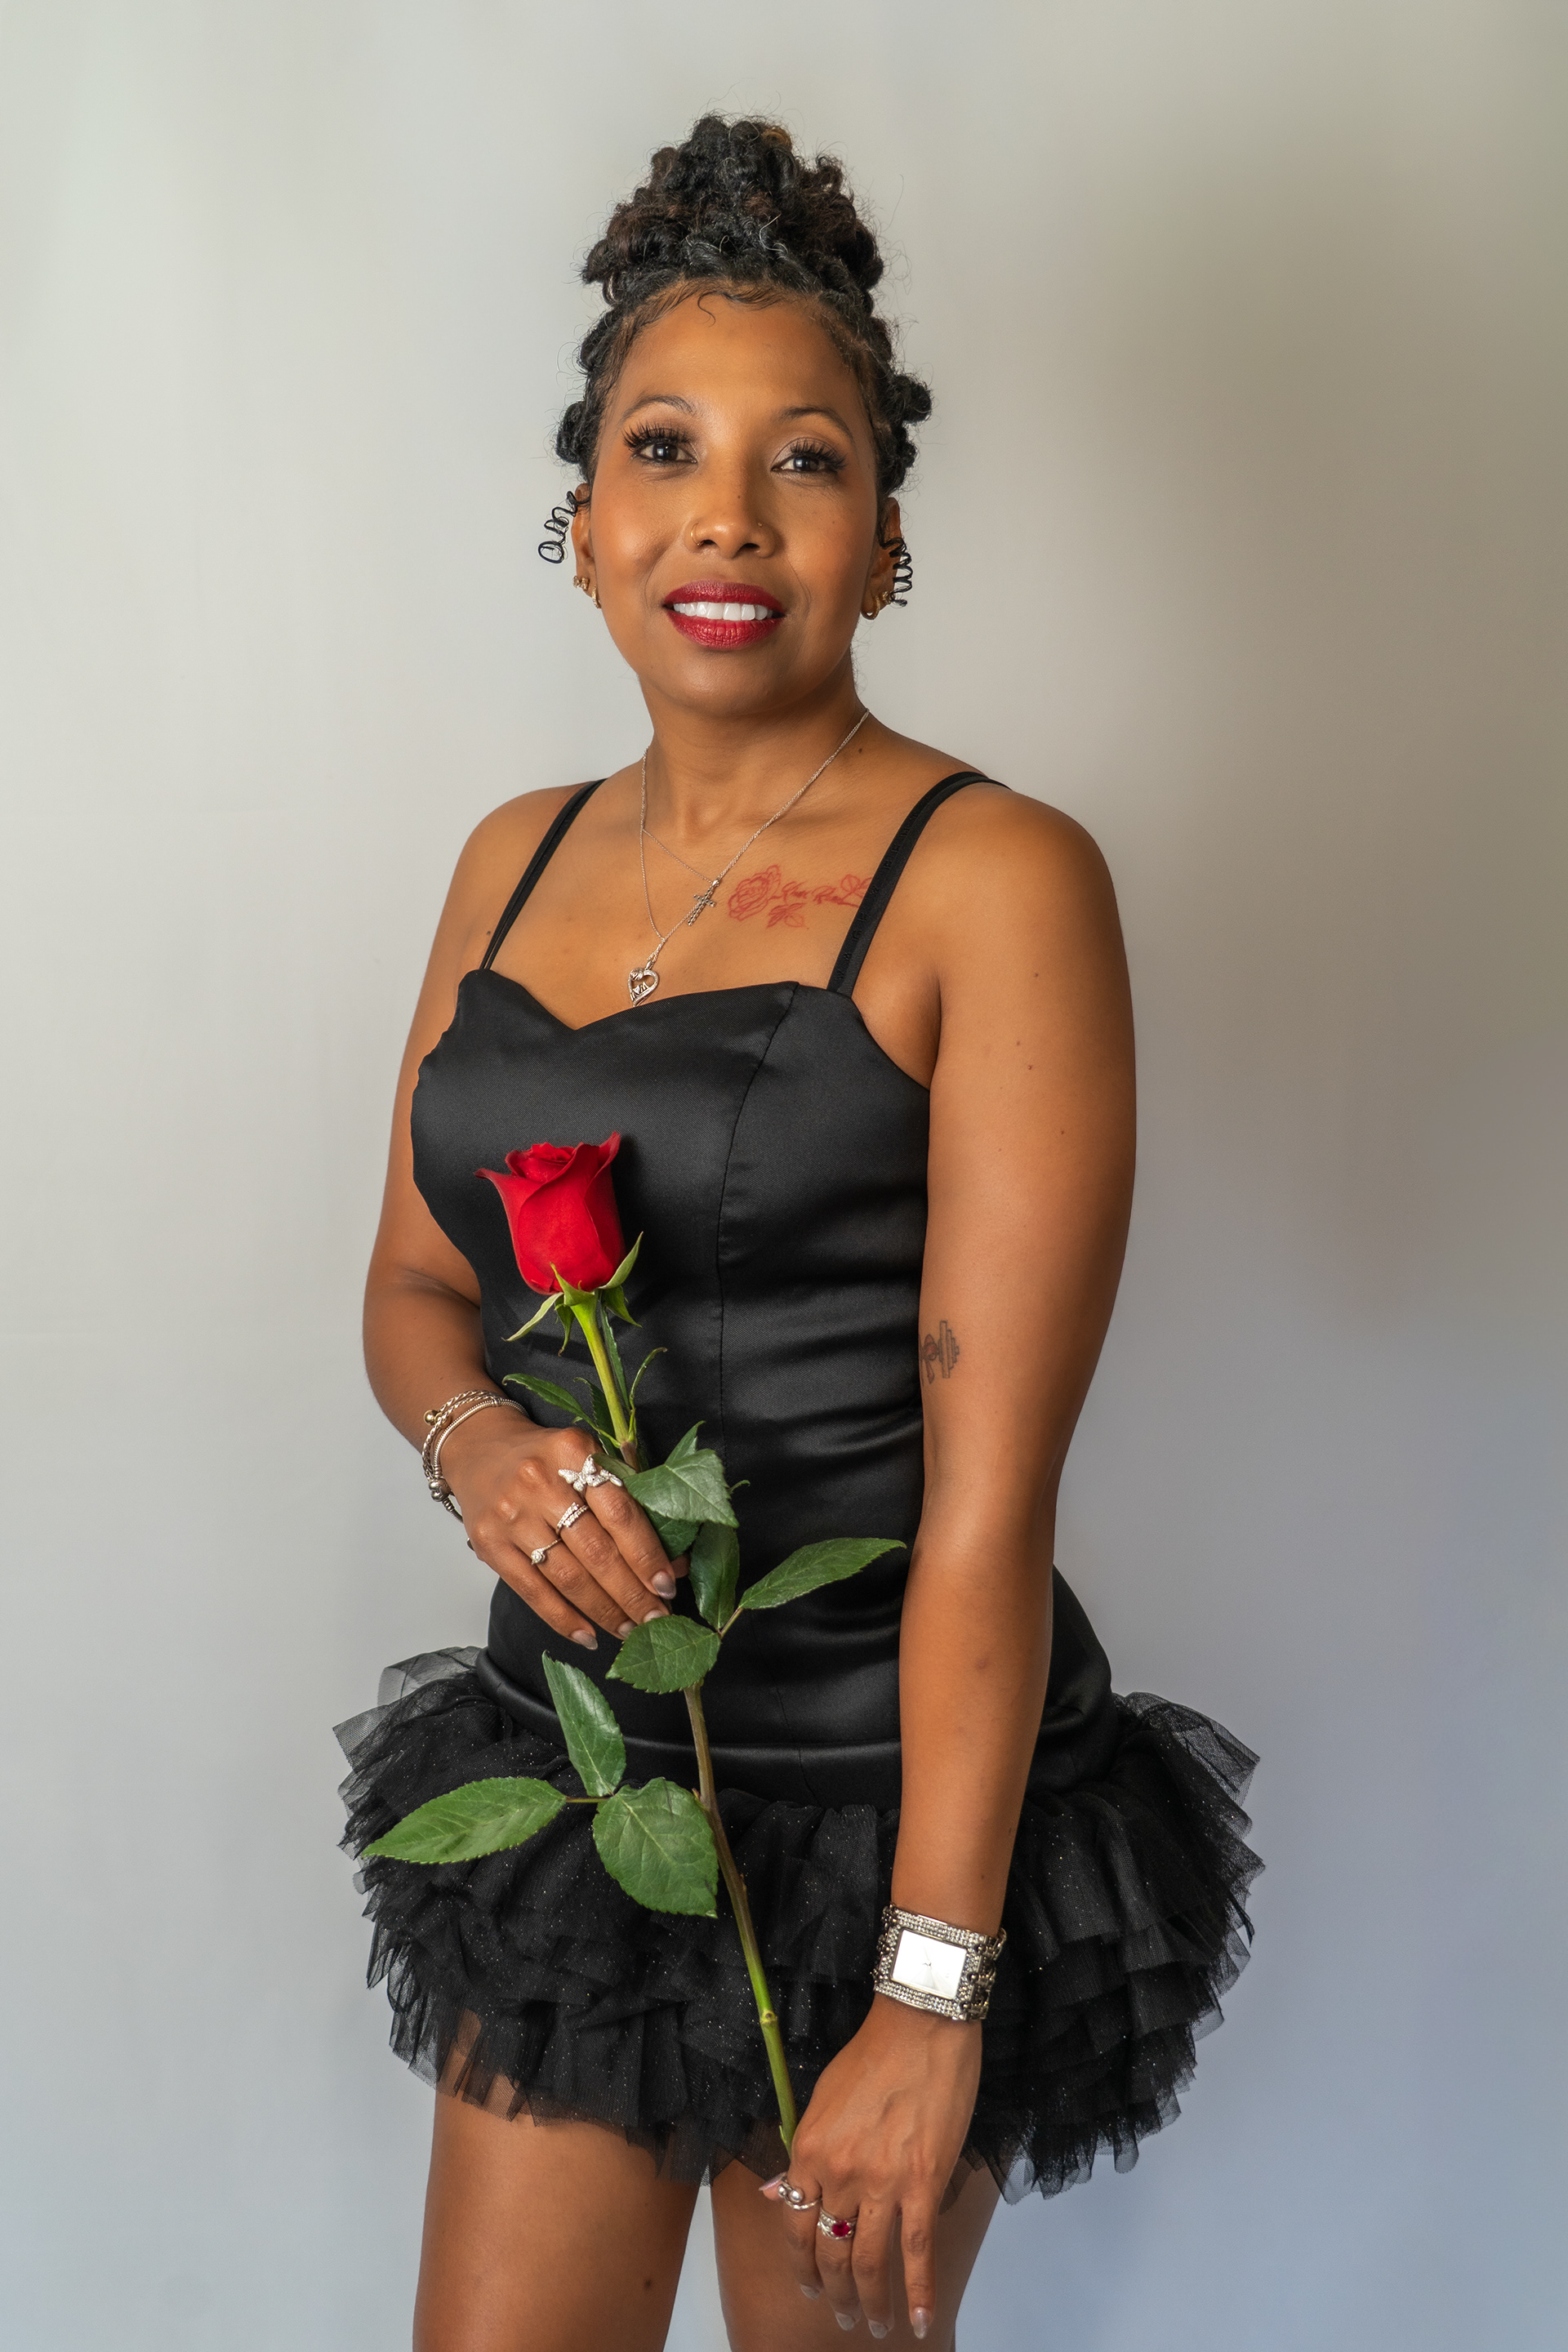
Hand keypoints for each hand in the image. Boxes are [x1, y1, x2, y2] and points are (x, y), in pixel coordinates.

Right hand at [440, 1408, 681, 1650]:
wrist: (480, 1450)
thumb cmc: (548, 1459)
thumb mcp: (589, 1461)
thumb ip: (630, 1503)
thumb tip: (673, 1562)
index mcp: (573, 1453)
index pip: (620, 1512)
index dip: (647, 1554)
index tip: (668, 1585)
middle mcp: (539, 1483)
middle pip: (596, 1551)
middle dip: (631, 1593)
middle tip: (656, 1619)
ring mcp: (511, 1516)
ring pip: (568, 1577)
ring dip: (604, 1611)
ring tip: (629, 1630)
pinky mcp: (489, 1545)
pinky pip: (533, 1591)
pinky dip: (563, 1619)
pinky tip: (588, 1637)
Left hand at [764, 1997, 981, 2338]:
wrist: (920, 2025)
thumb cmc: (872, 2054)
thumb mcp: (821, 2100)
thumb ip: (801, 2151)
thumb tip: (773, 2190)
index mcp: (809, 2150)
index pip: (792, 2223)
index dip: (798, 2263)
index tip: (807, 2285)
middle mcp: (839, 2174)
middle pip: (828, 2252)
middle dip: (832, 2293)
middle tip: (841, 2316)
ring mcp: (882, 2183)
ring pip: (868, 2262)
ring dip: (870, 2302)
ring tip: (874, 2323)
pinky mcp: (923, 2184)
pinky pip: (917, 2250)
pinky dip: (918, 2291)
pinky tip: (918, 2319)